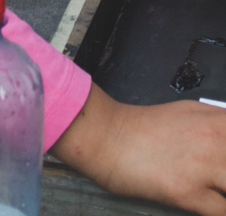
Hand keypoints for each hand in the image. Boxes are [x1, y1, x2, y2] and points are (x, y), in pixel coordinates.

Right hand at [52, 83, 225, 213]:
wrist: (106, 136)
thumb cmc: (141, 128)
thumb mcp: (186, 114)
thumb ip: (217, 127)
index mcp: (216, 118)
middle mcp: (215, 138)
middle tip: (223, 181)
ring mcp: (203, 166)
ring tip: (218, 194)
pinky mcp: (188, 192)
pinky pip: (224, 212)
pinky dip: (222, 212)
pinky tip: (214, 208)